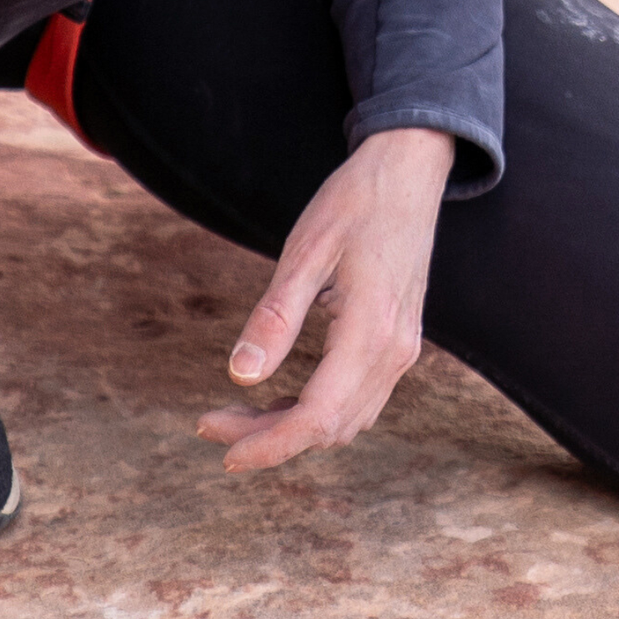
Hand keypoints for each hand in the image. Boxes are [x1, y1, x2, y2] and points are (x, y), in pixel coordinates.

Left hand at [198, 126, 454, 473]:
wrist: (408, 172)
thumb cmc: (354, 203)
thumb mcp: (304, 251)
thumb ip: (275, 317)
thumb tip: (240, 377)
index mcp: (371, 330)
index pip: (318, 417)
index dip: (268, 443)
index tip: (220, 446)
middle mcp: (394, 353)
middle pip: (329, 427)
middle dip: (268, 437)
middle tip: (210, 424)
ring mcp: (402, 351)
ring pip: (346, 421)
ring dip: (292, 429)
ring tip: (236, 415)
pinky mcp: (398, 343)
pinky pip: (358, 401)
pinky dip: (317, 412)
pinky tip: (279, 399)